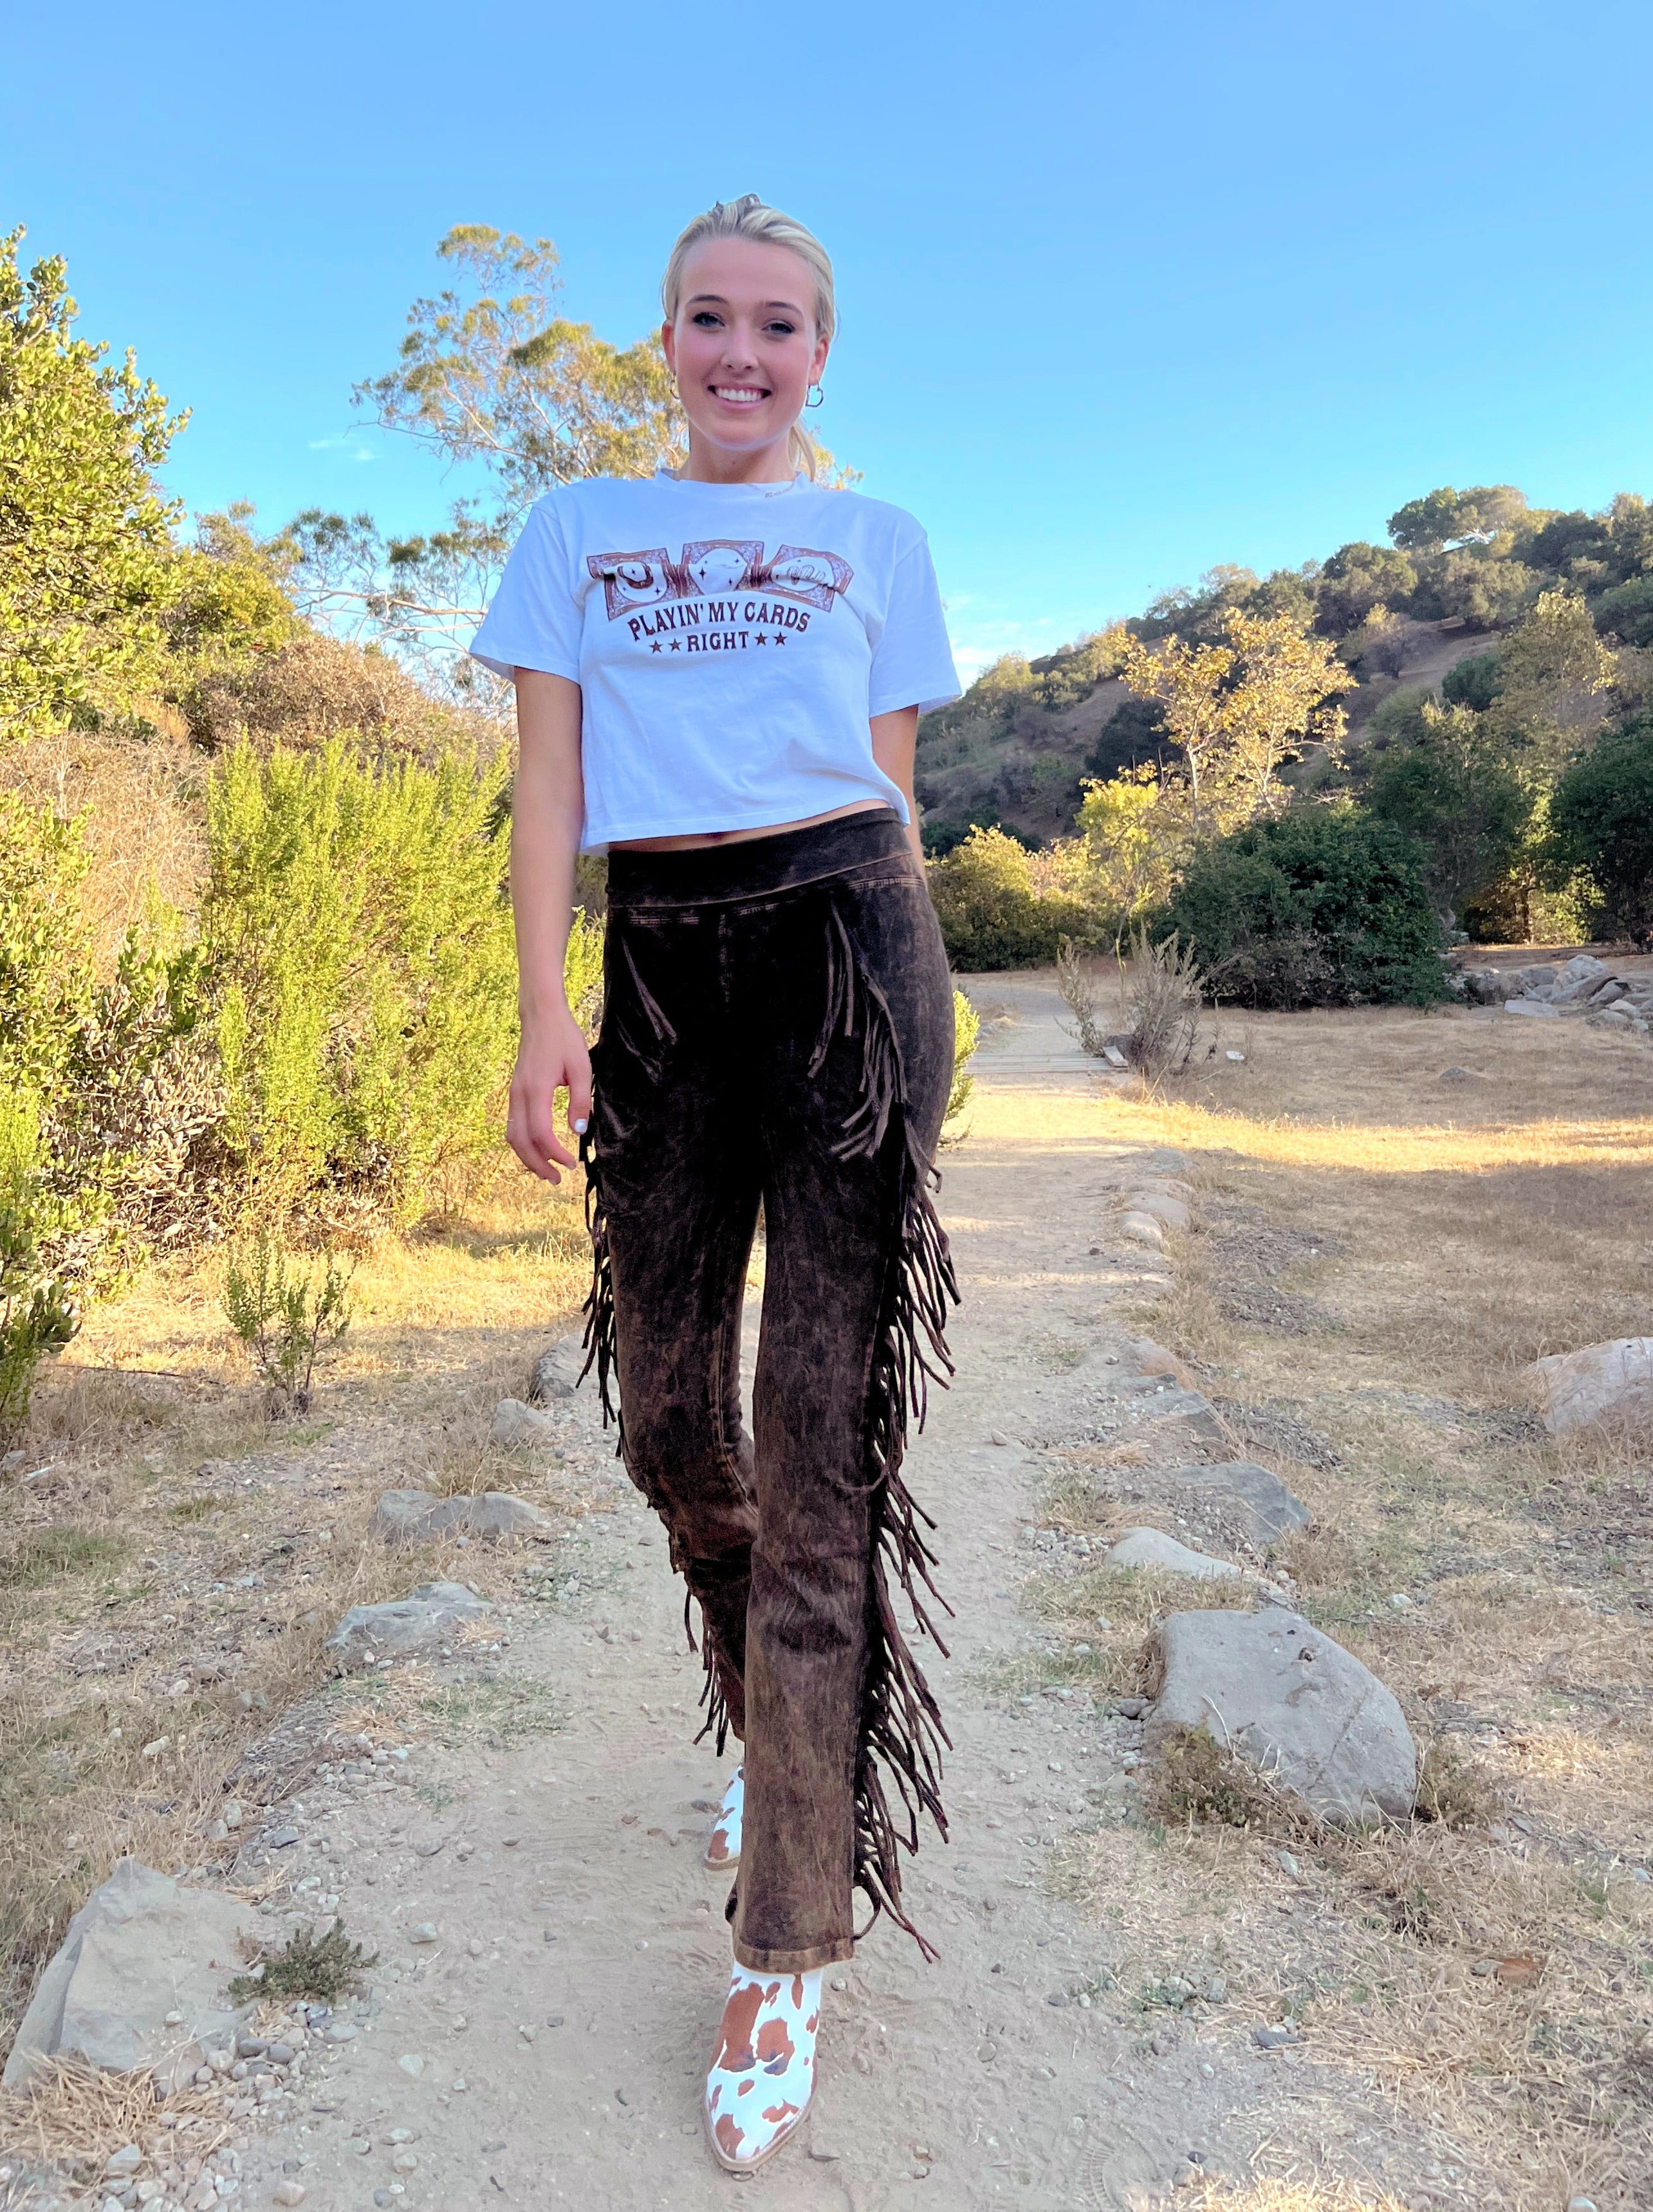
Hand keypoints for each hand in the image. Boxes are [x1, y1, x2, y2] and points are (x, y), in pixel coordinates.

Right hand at [507, 1007, 593, 1183]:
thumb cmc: (564, 1039)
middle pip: (520, 1141)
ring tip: (546, 1171)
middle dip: (537, 1165)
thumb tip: (579, 1131)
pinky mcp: (515, 1092)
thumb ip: (581, 1100)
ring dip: (527, 1157)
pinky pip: (513, 1125)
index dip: (555, 1153)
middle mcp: (519, 1094)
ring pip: (512, 1135)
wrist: (541, 1016)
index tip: (572, 1163)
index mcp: (536, 1089)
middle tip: (556, 1180)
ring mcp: (513, 1093)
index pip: (540, 1133)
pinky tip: (538, 1150)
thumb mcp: (581, 1068)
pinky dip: (523, 1143)